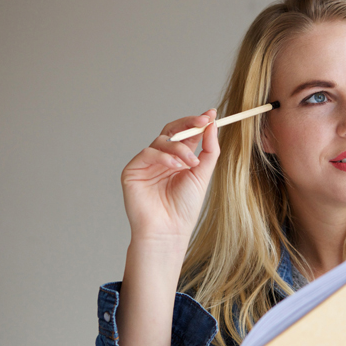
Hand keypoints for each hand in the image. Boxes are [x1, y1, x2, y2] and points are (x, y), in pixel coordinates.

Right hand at [121, 109, 219, 241]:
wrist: (169, 230)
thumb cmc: (184, 207)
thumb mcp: (202, 175)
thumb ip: (209, 150)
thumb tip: (213, 125)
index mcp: (178, 159)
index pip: (186, 134)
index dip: (198, 122)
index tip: (212, 114)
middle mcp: (161, 159)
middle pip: (172, 130)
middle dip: (189, 123)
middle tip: (204, 120)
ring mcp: (146, 164)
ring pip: (162, 140)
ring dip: (180, 148)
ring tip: (190, 163)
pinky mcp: (132, 170)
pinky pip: (148, 153)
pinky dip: (164, 156)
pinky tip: (176, 166)